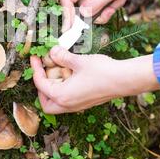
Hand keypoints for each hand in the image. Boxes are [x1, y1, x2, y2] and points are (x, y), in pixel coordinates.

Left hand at [31, 46, 159, 113]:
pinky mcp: (86, 103)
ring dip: (53, 89)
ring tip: (58, 71)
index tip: (35, 58)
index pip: (40, 84)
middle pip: (46, 103)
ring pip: (57, 103)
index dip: (35, 69)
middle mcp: (68, 105)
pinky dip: (64, 90)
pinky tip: (71, 74)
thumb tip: (52, 52)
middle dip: (41, 88)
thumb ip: (62, 57)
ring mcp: (78, 106)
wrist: (124, 80)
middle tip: (44, 71)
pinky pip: (68, 100)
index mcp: (62, 96)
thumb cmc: (102, 71)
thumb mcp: (78, 61)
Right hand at [61, 0, 144, 29]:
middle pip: (81, 9)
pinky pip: (102, 10)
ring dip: (107, 10)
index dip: (68, 15)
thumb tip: (82, 15)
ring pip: (93, 12)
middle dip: (96, 13)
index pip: (67, 0)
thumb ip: (96, 3)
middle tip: (110, 9)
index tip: (71, 29)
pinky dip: (112, 8)